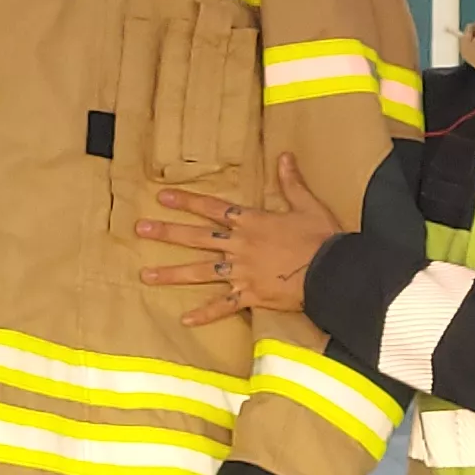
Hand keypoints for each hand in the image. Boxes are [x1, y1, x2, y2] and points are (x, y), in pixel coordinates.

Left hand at [136, 151, 345, 322]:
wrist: (333, 271)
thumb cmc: (322, 237)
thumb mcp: (307, 204)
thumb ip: (291, 182)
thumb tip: (284, 156)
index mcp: (251, 222)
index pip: (212, 209)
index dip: (186, 202)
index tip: (161, 197)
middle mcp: (240, 246)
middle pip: (197, 238)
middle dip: (167, 233)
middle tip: (140, 229)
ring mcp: (242, 272)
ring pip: (200, 271)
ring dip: (172, 273)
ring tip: (146, 275)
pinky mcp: (251, 295)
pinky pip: (224, 305)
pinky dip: (205, 314)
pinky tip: (184, 319)